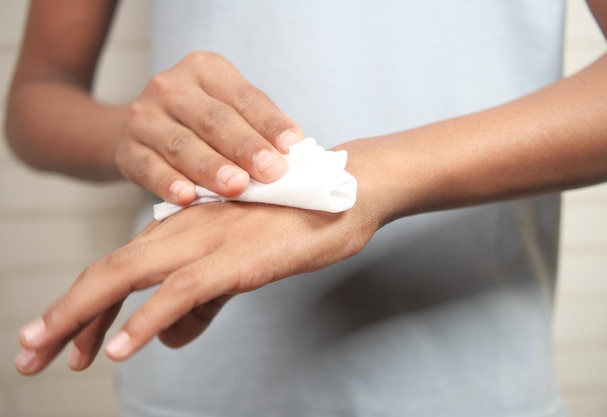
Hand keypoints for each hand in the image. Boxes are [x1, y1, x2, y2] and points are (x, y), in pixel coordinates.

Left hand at [14, 198, 379, 374]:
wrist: (345, 191)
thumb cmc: (298, 223)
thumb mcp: (240, 268)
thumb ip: (202, 302)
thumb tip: (166, 339)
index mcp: (185, 228)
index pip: (120, 268)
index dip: (84, 307)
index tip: (62, 342)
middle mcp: (184, 230)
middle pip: (107, 272)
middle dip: (62, 314)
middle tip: (26, 354)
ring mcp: (207, 241)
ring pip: (127, 277)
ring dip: (80, 316)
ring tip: (44, 353)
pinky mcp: (235, 258)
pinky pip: (179, 292)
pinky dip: (145, 321)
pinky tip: (118, 348)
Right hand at [115, 52, 304, 205]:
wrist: (141, 130)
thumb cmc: (199, 123)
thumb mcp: (228, 109)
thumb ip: (258, 127)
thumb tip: (297, 153)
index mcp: (205, 70)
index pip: (244, 97)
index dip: (269, 123)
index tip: (292, 147)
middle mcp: (171, 87)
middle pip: (213, 120)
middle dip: (245, 148)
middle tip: (271, 172)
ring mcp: (145, 117)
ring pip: (182, 145)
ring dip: (212, 168)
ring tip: (237, 187)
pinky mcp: (127, 149)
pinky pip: (149, 168)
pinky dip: (169, 183)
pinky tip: (188, 197)